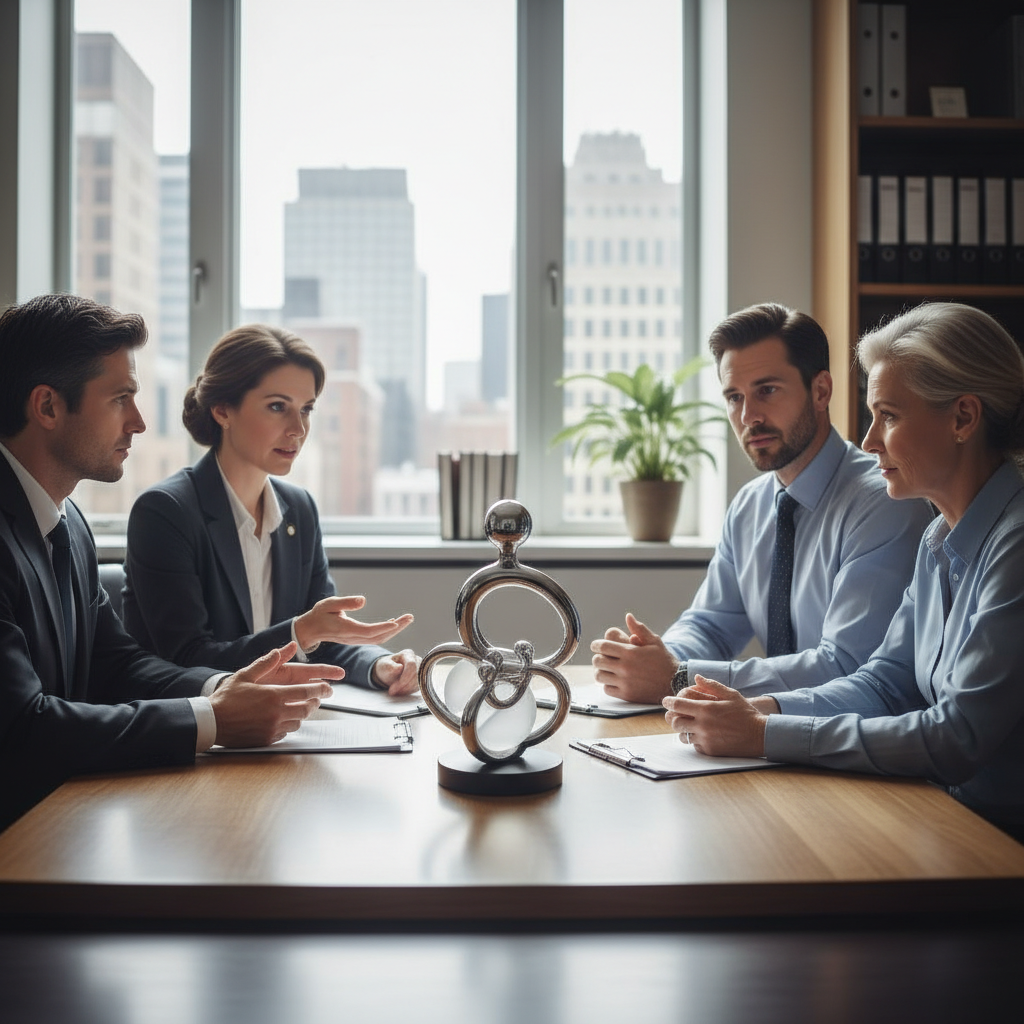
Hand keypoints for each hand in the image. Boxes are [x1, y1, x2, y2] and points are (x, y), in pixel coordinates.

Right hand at [209, 641, 342, 746]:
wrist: (211, 722)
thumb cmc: (227, 698)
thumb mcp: (245, 675)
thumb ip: (266, 662)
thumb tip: (282, 649)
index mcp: (273, 696)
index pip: (306, 692)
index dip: (320, 689)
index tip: (328, 686)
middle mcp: (276, 713)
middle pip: (307, 708)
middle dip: (315, 702)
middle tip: (317, 697)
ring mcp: (272, 728)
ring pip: (299, 721)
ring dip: (302, 714)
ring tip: (301, 707)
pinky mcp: (267, 739)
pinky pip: (287, 732)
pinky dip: (290, 725)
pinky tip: (285, 718)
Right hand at [294, 595, 413, 650]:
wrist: (311, 629)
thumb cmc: (319, 615)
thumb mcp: (329, 604)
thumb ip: (346, 603)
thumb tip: (363, 600)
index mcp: (346, 629)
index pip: (368, 631)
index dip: (383, 627)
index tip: (397, 623)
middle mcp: (353, 637)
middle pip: (379, 636)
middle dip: (396, 628)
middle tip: (410, 617)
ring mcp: (356, 640)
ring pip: (379, 638)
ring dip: (394, 630)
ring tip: (407, 619)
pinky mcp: (357, 639)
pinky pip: (375, 637)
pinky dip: (387, 631)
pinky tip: (394, 623)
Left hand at [371, 649, 420, 695]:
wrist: (388, 672)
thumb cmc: (386, 667)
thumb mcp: (384, 666)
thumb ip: (390, 666)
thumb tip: (400, 667)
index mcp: (408, 654)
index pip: (411, 665)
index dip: (404, 678)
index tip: (393, 688)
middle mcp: (417, 660)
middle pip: (417, 674)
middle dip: (405, 686)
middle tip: (392, 692)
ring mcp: (421, 669)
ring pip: (419, 682)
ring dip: (406, 690)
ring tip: (395, 692)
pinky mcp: (421, 678)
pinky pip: (419, 687)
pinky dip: (409, 691)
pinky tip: (400, 691)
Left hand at [589, 612, 675, 702]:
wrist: (674, 683)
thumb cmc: (663, 660)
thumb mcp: (654, 641)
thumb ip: (639, 629)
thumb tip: (628, 616)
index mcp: (630, 652)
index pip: (603, 647)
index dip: (596, 645)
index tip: (595, 646)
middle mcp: (625, 668)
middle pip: (598, 661)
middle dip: (598, 657)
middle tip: (601, 657)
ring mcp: (625, 682)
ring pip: (600, 676)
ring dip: (601, 671)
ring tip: (606, 669)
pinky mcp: (626, 695)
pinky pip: (607, 689)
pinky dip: (607, 684)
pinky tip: (614, 680)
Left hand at [662, 674, 767, 757]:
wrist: (760, 735)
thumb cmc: (745, 713)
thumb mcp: (731, 694)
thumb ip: (712, 685)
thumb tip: (697, 677)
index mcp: (706, 709)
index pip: (677, 705)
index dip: (668, 702)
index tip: (665, 701)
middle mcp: (703, 725)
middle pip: (675, 721)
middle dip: (672, 716)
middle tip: (673, 714)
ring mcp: (705, 739)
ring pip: (682, 735)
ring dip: (681, 730)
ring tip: (686, 725)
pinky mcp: (709, 750)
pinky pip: (693, 745)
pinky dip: (693, 740)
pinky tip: (700, 735)